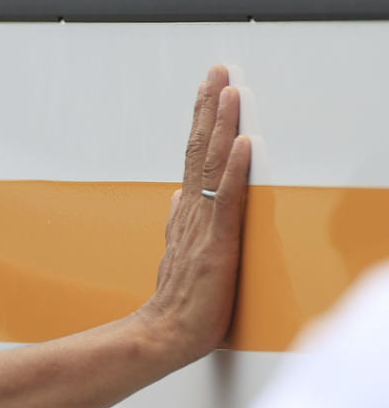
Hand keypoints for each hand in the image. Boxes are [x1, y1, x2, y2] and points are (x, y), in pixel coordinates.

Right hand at [138, 66, 251, 358]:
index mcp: (187, 215)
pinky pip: (227, 200)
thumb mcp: (178, 254)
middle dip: (210, 108)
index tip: (211, 86)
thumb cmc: (177, 303)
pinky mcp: (218, 245)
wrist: (164, 336)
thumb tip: (181, 195)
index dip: (203, 118)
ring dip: (221, 126)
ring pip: (212, 167)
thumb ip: (180, 222)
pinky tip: (242, 145)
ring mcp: (204, 228)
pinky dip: (235, 171)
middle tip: (217, 71)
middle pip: (200, 150)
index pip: (195, 155)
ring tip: (229, 93)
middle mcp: (193, 214)